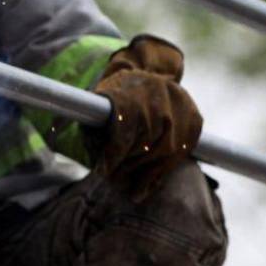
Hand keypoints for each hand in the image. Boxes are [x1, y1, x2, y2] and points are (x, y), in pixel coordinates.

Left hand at [85, 35, 202, 201]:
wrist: (149, 75)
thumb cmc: (115, 96)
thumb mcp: (97, 101)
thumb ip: (88, 124)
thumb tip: (71, 145)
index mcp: (134, 90)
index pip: (126, 128)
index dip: (114, 154)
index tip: (103, 171)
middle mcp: (161, 97)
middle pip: (145, 145)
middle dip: (127, 167)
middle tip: (113, 181)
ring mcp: (181, 108)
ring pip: (163, 154)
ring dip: (143, 174)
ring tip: (127, 189)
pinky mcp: (194, 120)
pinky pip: (178, 156)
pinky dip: (159, 175)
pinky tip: (143, 190)